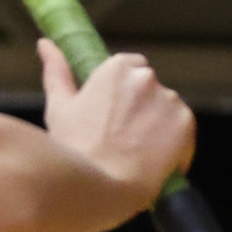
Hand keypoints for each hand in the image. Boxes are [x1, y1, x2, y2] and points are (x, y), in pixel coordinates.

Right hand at [40, 41, 194, 211]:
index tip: (118, 115)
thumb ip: (57, 71)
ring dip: (159, 127)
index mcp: (117, 67)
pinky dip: (176, 147)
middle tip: (125, 140)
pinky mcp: (186, 123)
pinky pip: (184, 133)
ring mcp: (168, 99)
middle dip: (143, 110)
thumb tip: (45, 44)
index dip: (126, 94)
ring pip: (168, 111)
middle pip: (151, 90)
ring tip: (139, 155)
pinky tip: (156, 164)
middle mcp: (146, 77)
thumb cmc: (74, 149)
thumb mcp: (59, 107)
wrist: (101, 188)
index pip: (132, 68)